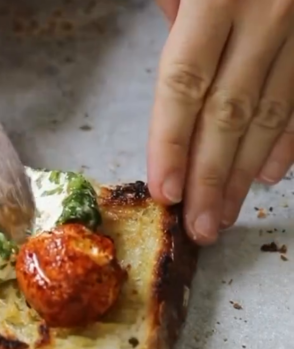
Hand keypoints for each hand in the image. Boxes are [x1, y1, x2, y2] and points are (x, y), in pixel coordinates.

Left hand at [149, 0, 293, 243]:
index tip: (165, 190)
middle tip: (199, 228)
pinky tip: (274, 171)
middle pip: (231, 108)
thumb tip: (179, 56)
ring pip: (274, 108)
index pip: (185, 79)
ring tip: (226, 214)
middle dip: (212, 176)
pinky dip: (292, 136)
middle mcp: (269, 6)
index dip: (172, 140)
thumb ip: (177, 0)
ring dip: (247, 170)